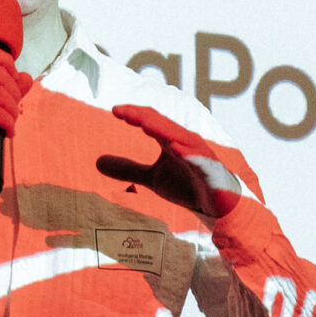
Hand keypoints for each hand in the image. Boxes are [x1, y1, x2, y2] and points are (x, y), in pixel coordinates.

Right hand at [0, 43, 32, 190]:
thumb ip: (3, 88)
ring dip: (13, 111)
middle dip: (14, 93)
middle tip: (13, 110)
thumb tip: (27, 77)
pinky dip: (8, 124)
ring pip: (2, 93)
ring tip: (9, 123)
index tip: (11, 84)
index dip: (6, 63)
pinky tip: (6, 132)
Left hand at [97, 105, 245, 219]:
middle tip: (122, 111)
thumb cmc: (187, 185)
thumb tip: (98, 163)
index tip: (114, 111)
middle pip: (162, 123)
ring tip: (142, 123)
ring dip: (162, 129)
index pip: (151, 121)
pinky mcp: (210, 171)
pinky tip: (176, 148)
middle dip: (142, 116)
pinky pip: (199, 160)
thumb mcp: (152, 178)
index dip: (134, 114)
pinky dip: (188, 153)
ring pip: (179, 137)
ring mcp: (199, 155)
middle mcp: (185, 142)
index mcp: (171, 140)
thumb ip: (128, 169)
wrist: (217, 206)